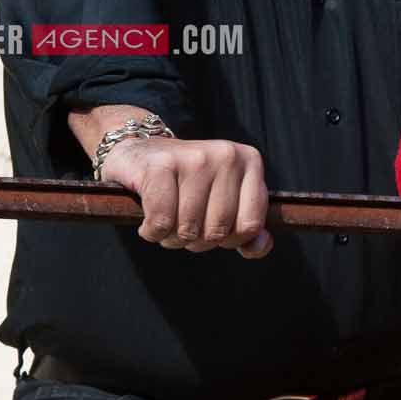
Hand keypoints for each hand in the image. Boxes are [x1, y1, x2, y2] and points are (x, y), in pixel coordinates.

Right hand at [98, 136, 273, 257]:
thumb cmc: (187, 186)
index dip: (230, 240)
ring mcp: (195, 158)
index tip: (213, 228)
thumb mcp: (225, 201)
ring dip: (172, 239)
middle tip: (183, 226)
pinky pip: (161, 221)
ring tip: (165, 222)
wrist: (141, 153)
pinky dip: (152, 232)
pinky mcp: (161, 165)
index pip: (250, 225)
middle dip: (197, 241)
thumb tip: (260, 246)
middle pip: (218, 231)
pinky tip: (148, 223)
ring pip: (189, 229)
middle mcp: (226, 155)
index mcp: (249, 161)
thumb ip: (247, 228)